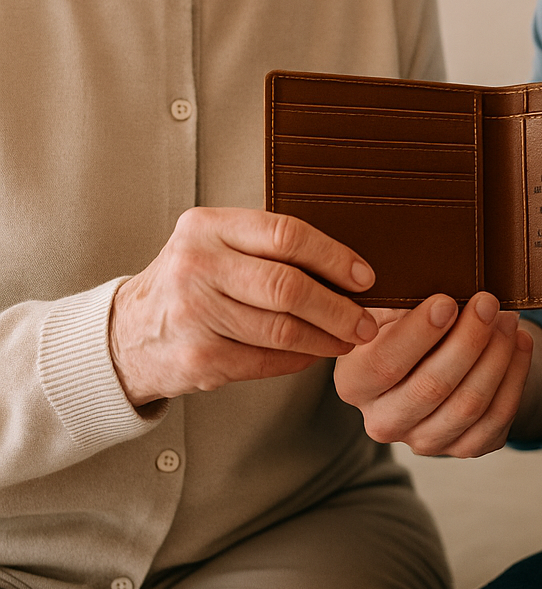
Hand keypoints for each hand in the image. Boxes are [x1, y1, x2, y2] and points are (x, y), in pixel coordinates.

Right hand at [109, 207, 378, 406]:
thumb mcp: (214, 245)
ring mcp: (194, 316)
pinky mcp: (199, 359)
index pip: (285, 234)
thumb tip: (347, 266)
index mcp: (206, 227)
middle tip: (367, 320)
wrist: (128, 335)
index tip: (365, 276)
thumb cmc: (189, 283)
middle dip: (338, 307)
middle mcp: (196, 267)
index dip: (334, 257)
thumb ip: (265, 245)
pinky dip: (300, 359)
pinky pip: (266, 361)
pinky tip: (315, 353)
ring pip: (281, 329)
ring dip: (326, 338)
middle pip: (287, 286)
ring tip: (350, 338)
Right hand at [332, 291, 533, 456]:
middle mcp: (383, 421)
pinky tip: (519, 344)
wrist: (429, 361)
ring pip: (469, 405)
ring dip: (496, 357)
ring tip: (508, 319)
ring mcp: (423, 441)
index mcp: (355, 383)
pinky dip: (514, 378)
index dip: (418, 334)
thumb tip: (427, 275)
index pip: (385, 363)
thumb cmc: (405, 325)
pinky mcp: (462, 449)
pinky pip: (496, 419)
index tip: (446, 302)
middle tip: (488, 302)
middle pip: (431, 387)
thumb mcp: (388, 309)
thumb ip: (398, 298)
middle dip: (467, 341)